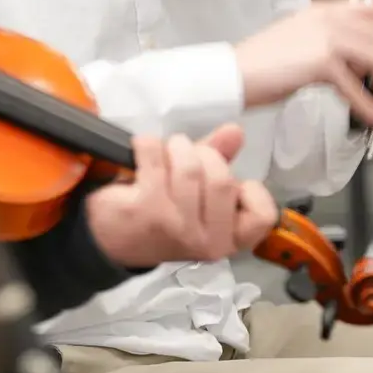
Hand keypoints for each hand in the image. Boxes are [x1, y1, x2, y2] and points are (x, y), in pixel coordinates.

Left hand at [86, 124, 278, 266]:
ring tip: (166, 154)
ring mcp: (173, 227)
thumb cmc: (164, 212)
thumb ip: (221, 157)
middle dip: (205, 156)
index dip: (251, 190)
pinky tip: (143, 151)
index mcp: (226, 238)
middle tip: (189, 160)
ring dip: (175, 148)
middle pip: (222, 179)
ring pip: (190, 166)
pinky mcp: (142, 210)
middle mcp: (204, 240)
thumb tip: (235, 131)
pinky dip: (148, 144)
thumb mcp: (200, 189)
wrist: (111, 237)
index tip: (234, 185)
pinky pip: (155, 155)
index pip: (262, 216)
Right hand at [233, 0, 372, 129]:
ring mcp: (327, 38)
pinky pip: (358, 89)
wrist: (234, 73)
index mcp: (323, 10)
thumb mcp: (299, 33)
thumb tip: (355, 41)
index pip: (370, 11)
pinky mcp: (323, 64)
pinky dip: (370, 108)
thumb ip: (327, 32)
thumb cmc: (262, 61)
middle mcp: (329, 18)